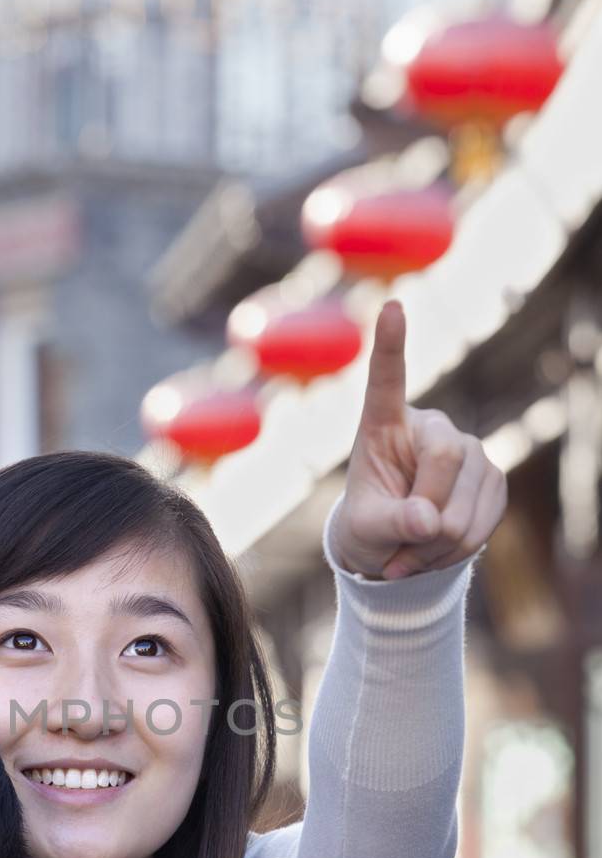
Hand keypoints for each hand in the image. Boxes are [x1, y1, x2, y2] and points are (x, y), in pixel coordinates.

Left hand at [329, 300, 506, 579]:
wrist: (396, 546)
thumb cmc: (368, 527)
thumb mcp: (364, 531)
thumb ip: (389, 523)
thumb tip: (427, 521)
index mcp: (384, 425)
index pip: (386, 382)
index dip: (391, 346)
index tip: (391, 307)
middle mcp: (430, 427)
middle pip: (445, 459)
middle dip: (423, 513)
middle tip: (398, 543)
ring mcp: (468, 450)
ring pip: (465, 502)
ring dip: (436, 544)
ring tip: (409, 551)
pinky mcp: (493, 478)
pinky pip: (484, 521)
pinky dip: (457, 549)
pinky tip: (435, 550)